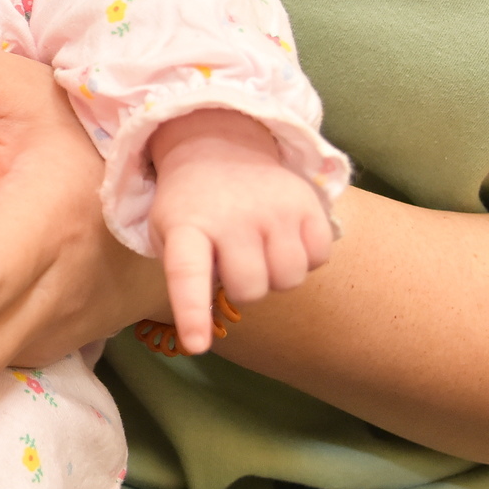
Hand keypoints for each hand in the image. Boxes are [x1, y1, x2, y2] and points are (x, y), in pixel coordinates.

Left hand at [147, 109, 333, 354]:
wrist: (217, 144)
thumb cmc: (193, 206)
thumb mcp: (169, 231)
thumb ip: (185, 273)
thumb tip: (209, 321)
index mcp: (187, 226)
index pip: (187, 273)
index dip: (192, 312)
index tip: (197, 345)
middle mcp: (232, 216)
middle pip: (252, 289)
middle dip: (244, 287)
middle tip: (233, 259)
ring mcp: (274, 208)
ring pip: (289, 279)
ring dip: (275, 274)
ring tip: (259, 247)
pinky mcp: (308, 203)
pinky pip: (319, 258)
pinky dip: (306, 257)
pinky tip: (285, 235)